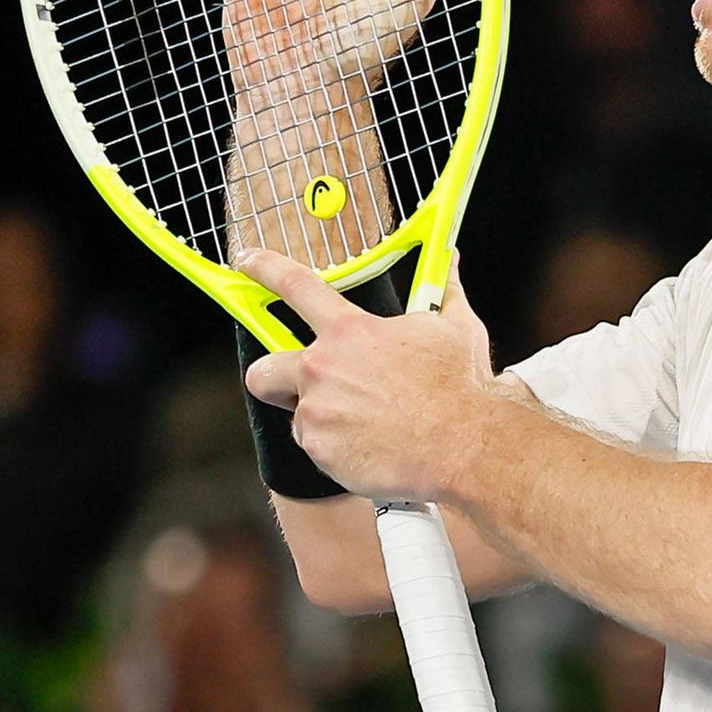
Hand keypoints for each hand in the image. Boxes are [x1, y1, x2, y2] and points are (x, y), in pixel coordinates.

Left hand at [239, 250, 502, 502]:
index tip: (246, 262)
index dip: (264, 269)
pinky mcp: (319, 450)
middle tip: (307, 388)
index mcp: (350, 330)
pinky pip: (316, 448)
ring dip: (322, 420)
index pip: (294, 286)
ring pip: (298, 415)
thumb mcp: (453, 328)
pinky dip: (338, 451)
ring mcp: (317, 411)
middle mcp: (323, 367)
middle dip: (274, 379)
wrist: (464, 446)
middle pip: (263, 370)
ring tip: (365, 424)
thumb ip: (441, 290)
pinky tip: (371, 446)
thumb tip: (448, 261)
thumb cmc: (460, 388)